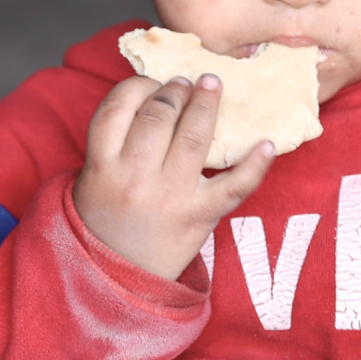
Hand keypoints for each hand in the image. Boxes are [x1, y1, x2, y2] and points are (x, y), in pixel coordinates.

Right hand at [73, 73, 275, 278]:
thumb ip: (115, 139)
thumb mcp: (93, 176)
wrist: (115, 277)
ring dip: (207, 104)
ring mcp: (170, 196)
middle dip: (176, 90)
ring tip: (212, 86)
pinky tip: (266, 143)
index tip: (153, 82)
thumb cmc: (106, 217)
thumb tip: (154, 92)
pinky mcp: (199, 216)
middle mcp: (135, 177)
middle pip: (160, 115)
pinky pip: (234, 185)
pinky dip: (255, 164)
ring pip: (195, 137)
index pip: (119, 106)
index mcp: (101, 165)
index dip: (139, 86)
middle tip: (186, 82)